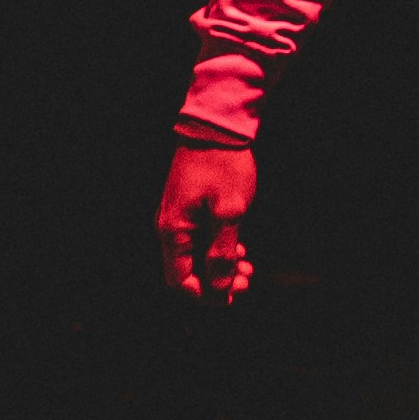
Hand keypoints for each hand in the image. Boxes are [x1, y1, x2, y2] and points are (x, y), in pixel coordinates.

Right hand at [156, 138, 256, 300]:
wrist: (217, 123)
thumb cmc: (223, 165)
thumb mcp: (229, 211)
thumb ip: (223, 253)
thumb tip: (219, 288)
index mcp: (174, 230)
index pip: (180, 280)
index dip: (205, 294)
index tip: (231, 296)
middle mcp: (170, 225)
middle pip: (187, 270)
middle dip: (217, 281)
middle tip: (247, 281)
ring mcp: (178, 214)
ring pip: (195, 254)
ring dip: (220, 266)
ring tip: (248, 268)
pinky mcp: (189, 204)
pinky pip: (199, 237)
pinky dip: (218, 247)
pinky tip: (239, 249)